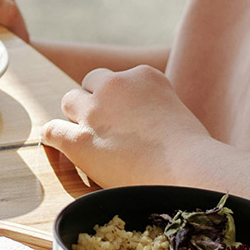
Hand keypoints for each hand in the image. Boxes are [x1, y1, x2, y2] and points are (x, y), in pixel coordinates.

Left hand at [41, 66, 218, 187]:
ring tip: (91, 141)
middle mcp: (117, 85)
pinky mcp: (79, 139)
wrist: (191, 174)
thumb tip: (148, 123)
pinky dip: (55, 138)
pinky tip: (62, 148)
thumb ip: (157, 108)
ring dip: (77, 117)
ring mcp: (95, 111)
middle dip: (96, 102)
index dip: (122, 101)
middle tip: (108, 130)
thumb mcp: (179, 115)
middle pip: (92, 83)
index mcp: (145, 76)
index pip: (121, 79)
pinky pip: (52, 130)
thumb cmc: (197, 156)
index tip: (130, 121)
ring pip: (69, 101)